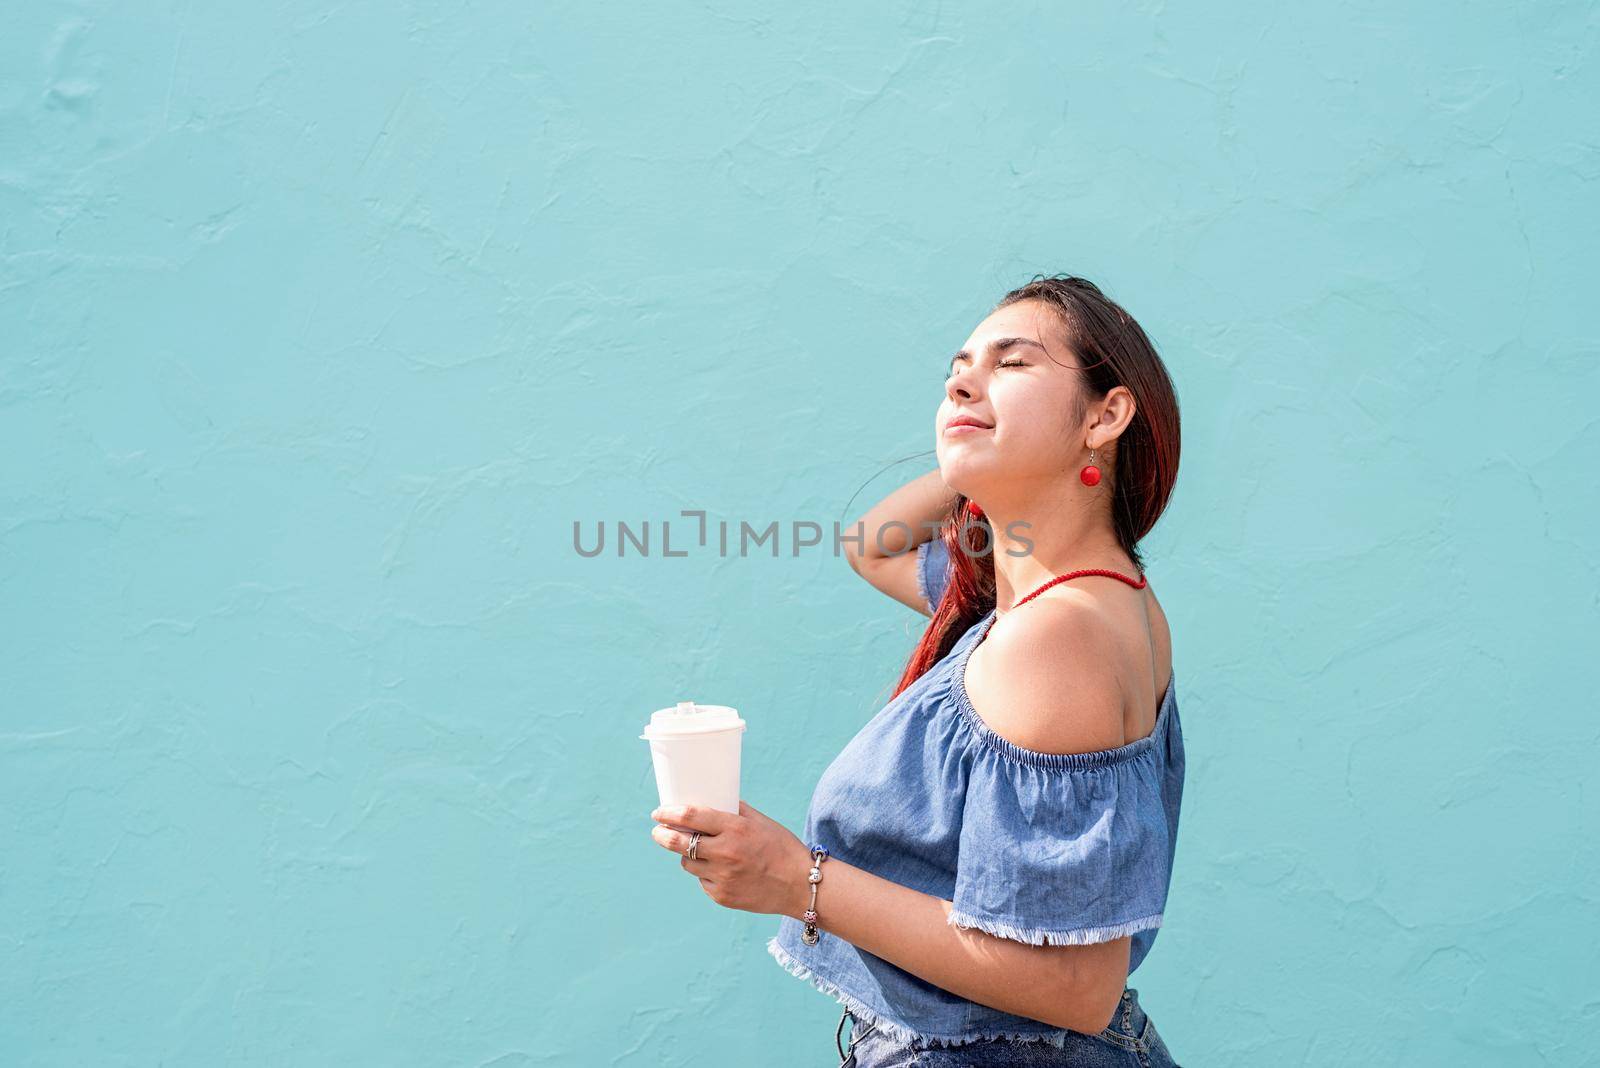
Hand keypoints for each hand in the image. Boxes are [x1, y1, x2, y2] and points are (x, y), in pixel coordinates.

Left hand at [649, 799, 810, 916]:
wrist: (800, 885)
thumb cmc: (782, 848)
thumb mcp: (761, 821)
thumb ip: (735, 810)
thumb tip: (711, 800)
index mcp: (735, 829)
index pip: (691, 817)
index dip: (669, 813)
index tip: (659, 812)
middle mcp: (725, 853)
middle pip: (678, 843)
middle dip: (662, 835)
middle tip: (658, 831)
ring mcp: (722, 877)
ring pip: (687, 864)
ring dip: (687, 856)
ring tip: (699, 851)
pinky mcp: (722, 897)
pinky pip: (702, 881)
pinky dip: (706, 874)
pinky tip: (722, 870)